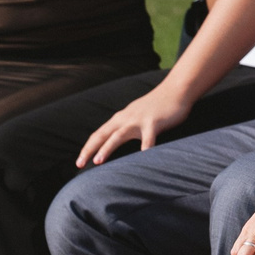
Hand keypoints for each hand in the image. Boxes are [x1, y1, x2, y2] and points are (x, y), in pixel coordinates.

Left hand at [75, 82, 193, 168]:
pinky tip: (142, 158)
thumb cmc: (157, 106)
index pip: (99, 134)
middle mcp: (126, 119)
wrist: (176, 90)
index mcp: (121, 118)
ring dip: (107, 148)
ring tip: (98, 161)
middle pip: (102, 134)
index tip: (79, 162)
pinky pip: (149, 138)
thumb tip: (116, 141)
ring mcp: (139, 120)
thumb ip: (126, 126)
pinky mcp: (154, 123)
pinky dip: (145, 149)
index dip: (87, 147)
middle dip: (89, 149)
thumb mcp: (136, 115)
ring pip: (118, 135)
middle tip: (79, 164)